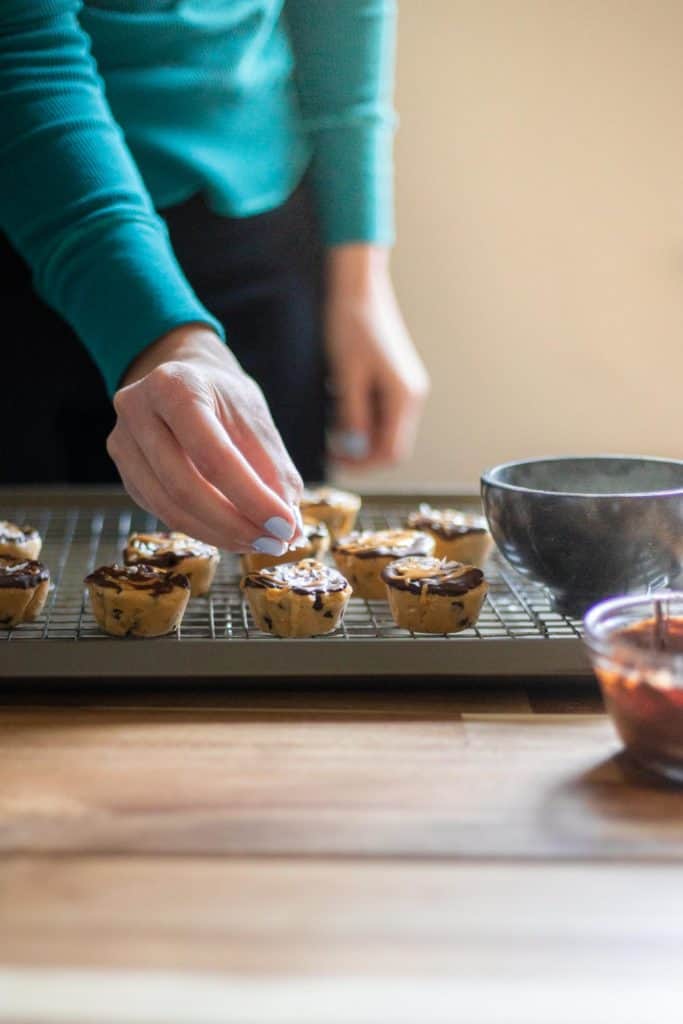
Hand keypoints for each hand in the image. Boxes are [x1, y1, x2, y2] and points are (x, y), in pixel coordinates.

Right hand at [107, 325, 303, 552]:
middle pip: (184, 487)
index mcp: (173, 386)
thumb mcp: (257, 422)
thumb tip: (290, 532)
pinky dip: (204, 530)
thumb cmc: (226, 399)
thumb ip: (275, 473)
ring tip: (260, 541)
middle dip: (235, 524)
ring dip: (221, 535)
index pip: (212, 455)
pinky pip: (164, 513)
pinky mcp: (126, 473)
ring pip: (170, 509)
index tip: (286, 526)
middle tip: (275, 543)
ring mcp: (123, 444)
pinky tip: (234, 533)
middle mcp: (137, 411)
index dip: (251, 497)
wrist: (188, 380)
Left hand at [325, 245, 429, 468]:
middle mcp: (411, 396)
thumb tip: (354, 450)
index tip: (335, 461)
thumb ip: (353, 415)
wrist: (358, 287)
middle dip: (361, 453)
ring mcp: (405, 387)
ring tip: (330, 429)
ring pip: (385, 430)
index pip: (393, 452)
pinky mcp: (394, 380)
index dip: (364, 465)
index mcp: (404, 397)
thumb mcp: (346, 375)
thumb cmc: (351, 324)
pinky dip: (361, 419)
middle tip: (329, 449)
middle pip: (392, 444)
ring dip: (359, 436)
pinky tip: (338, 410)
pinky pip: (381, 412)